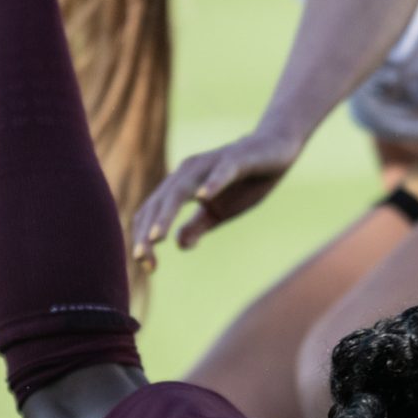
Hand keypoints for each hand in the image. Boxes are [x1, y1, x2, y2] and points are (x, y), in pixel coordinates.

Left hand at [129, 126, 305, 267]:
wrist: (275, 150)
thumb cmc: (243, 182)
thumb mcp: (218, 213)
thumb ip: (196, 227)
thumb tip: (178, 245)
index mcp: (180, 186)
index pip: (153, 212)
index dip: (145, 238)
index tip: (147, 266)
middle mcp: (187, 171)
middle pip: (159, 202)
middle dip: (149, 231)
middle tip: (142, 257)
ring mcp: (210, 164)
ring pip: (181, 189)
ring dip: (167, 214)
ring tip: (157, 237)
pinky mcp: (235, 160)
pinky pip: (220, 173)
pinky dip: (210, 184)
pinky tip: (202, 197)